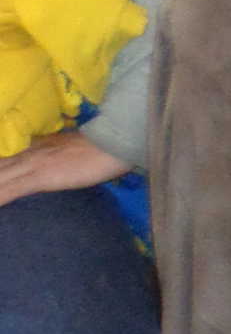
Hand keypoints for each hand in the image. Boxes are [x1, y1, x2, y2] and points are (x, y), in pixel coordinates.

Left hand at [0, 131, 131, 208]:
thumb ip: (53, 153)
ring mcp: (31, 163)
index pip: (3, 157)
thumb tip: (50, 164)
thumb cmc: (101, 147)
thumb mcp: (70, 147)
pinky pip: (10, 190)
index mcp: (34, 145)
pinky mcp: (40, 176)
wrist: (116, 142)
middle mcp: (27, 152)